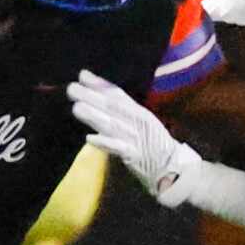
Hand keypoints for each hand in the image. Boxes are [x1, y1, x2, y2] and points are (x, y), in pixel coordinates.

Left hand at [67, 71, 197, 204]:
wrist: (174, 169)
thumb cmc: (154, 144)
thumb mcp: (143, 123)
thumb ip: (124, 110)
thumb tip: (99, 95)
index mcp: (140, 112)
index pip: (118, 95)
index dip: (100, 84)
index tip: (82, 75)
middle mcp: (138, 122)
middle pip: (112, 107)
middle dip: (91, 96)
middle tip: (71, 88)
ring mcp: (136, 139)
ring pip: (113, 125)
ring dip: (94, 116)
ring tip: (76, 108)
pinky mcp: (135, 156)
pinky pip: (118, 149)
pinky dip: (105, 143)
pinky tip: (90, 139)